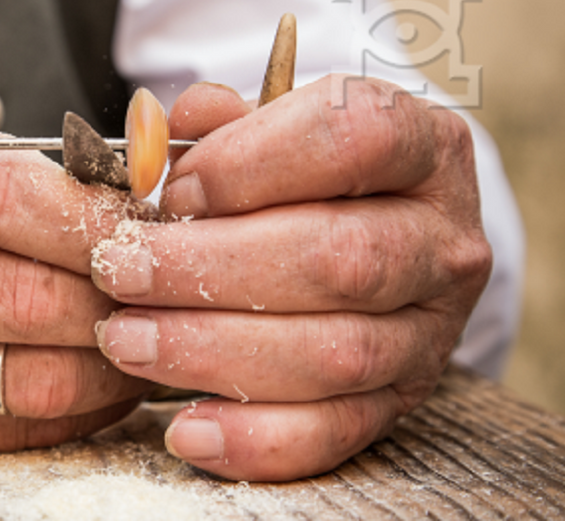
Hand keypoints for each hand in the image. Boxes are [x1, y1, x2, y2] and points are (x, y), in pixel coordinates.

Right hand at [0, 111, 153, 449]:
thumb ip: (6, 166)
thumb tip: (122, 189)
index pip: (9, 201)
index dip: (94, 216)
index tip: (146, 221)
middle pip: (31, 300)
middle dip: (118, 298)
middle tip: (163, 286)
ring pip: (30, 381)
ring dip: (110, 367)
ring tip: (142, 337)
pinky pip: (7, 431)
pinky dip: (74, 412)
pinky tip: (99, 381)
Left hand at [90, 78, 491, 479]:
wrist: (370, 237)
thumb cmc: (303, 176)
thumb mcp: (271, 129)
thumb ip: (216, 125)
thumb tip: (149, 137)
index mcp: (422, 147)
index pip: (355, 137)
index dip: (251, 163)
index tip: (174, 190)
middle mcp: (443, 241)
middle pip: (338, 258)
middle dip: (211, 270)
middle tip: (122, 271)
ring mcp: (431, 330)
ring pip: (333, 354)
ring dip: (215, 351)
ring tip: (127, 340)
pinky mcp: (403, 401)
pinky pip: (335, 432)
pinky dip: (256, 439)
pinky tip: (186, 427)